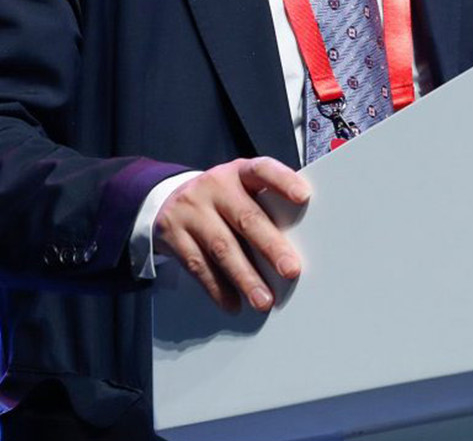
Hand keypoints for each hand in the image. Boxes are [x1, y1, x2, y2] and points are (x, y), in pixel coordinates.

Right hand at [154, 157, 310, 311]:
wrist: (169, 199)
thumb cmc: (221, 199)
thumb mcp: (241, 190)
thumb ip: (265, 207)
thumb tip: (295, 247)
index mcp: (239, 171)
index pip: (262, 170)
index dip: (283, 181)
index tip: (304, 196)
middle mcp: (214, 185)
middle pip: (246, 217)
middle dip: (271, 246)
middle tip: (291, 270)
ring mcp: (190, 208)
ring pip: (222, 247)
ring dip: (245, 278)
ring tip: (263, 300)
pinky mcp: (171, 233)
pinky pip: (198, 265)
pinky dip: (218, 288)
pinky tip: (233, 303)